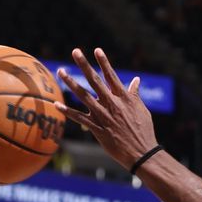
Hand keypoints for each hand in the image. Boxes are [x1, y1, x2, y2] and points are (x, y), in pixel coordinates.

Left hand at [55, 48, 157, 169]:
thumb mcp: (142, 109)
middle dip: (84, 65)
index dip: (104, 62)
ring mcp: (103, 116)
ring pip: (84, 96)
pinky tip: (57, 104)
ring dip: (71, 83)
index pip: (112, 76)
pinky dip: (68, 111)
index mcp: (124, 98)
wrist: (142, 152)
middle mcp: (112, 104)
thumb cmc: (144, 130)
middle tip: (75, 51)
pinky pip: (79, 118)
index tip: (96, 49)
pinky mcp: (97, 129)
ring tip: (61, 71)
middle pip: (95, 81)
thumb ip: (135, 94)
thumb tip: (136, 80)